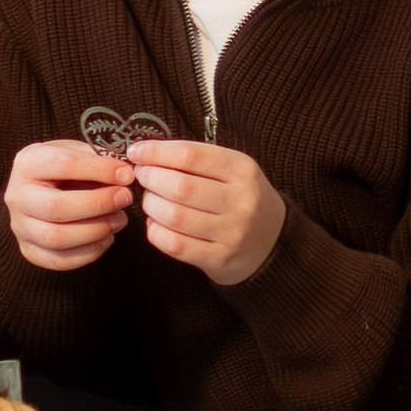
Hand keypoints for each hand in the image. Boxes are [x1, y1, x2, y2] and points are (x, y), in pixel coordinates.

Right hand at [4, 138, 136, 271]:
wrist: (40, 190)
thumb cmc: (63, 170)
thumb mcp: (75, 152)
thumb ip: (97, 160)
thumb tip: (124, 174)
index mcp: (27, 164)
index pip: (64, 165)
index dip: (100, 170)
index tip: (126, 174)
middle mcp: (17, 196)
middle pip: (57, 207)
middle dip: (98, 203)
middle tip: (124, 198)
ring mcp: (20, 226)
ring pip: (57, 237)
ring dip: (96, 230)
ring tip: (119, 219)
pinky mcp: (29, 250)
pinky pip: (60, 260)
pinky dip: (90, 252)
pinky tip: (107, 237)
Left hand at [127, 138, 285, 286]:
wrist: (273, 242)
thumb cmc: (242, 198)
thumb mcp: (233, 170)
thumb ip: (196, 160)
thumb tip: (146, 153)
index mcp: (242, 170)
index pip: (190, 155)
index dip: (156, 152)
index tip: (137, 152)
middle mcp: (241, 200)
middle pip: (179, 186)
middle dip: (150, 179)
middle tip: (142, 177)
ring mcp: (232, 232)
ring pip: (174, 216)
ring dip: (151, 205)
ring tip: (150, 200)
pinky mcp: (221, 258)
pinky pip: (175, 244)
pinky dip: (156, 232)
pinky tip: (156, 224)